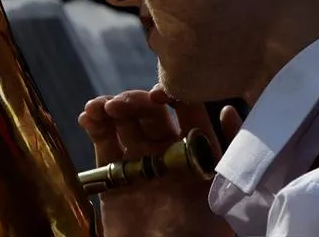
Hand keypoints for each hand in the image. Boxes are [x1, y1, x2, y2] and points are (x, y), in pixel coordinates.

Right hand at [78, 86, 242, 236]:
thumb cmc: (200, 236)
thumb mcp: (225, 193)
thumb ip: (229, 153)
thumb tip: (231, 109)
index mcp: (198, 154)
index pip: (186, 111)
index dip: (171, 95)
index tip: (157, 95)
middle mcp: (168, 154)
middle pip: (151, 113)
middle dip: (135, 101)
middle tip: (120, 104)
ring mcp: (138, 164)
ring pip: (124, 122)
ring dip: (111, 107)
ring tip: (100, 109)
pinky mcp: (112, 177)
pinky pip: (103, 142)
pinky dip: (93, 124)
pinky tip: (87, 116)